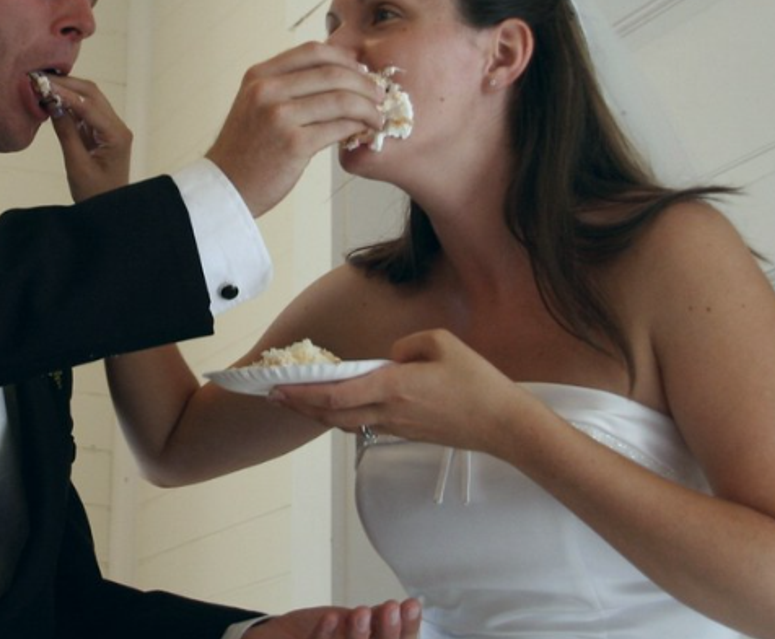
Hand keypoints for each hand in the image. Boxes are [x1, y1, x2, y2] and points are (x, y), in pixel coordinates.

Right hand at [47, 76, 131, 201]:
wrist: (110, 209)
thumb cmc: (95, 194)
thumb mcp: (77, 165)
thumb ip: (66, 133)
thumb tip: (52, 104)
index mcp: (116, 135)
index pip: (88, 105)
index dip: (64, 93)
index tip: (42, 84)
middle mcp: (118, 127)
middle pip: (91, 94)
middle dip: (66, 84)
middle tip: (39, 78)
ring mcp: (111, 128)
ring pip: (89, 99)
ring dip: (67, 91)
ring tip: (42, 85)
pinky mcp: (102, 132)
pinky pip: (85, 111)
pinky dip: (69, 104)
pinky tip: (51, 99)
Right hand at [206, 42, 385, 216]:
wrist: (225, 187)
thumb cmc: (246, 149)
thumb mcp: (255, 104)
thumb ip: (286, 86)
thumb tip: (335, 73)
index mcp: (259, 76)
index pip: (312, 51)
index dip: (344, 58)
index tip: (361, 70)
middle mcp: (267, 91)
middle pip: (332, 73)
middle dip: (364, 83)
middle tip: (380, 95)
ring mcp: (279, 117)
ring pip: (341, 100)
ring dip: (368, 107)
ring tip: (377, 116)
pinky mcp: (293, 145)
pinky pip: (339, 128)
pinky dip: (358, 127)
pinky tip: (364, 131)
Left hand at [246, 599, 420, 638]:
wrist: (292, 637)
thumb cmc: (334, 633)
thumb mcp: (361, 623)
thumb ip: (379, 619)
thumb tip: (406, 606)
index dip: (407, 628)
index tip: (411, 604)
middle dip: (387, 632)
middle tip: (392, 607)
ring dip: (356, 633)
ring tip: (361, 612)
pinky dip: (325, 634)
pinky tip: (331, 617)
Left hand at [269, 329, 536, 456]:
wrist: (503, 425)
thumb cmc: (477, 381)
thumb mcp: (442, 342)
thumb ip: (407, 344)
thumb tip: (389, 357)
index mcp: (393, 387)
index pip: (336, 394)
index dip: (302, 393)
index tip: (277, 387)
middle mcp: (388, 412)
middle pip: (330, 415)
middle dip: (297, 406)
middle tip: (272, 396)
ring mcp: (397, 426)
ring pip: (345, 423)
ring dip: (316, 413)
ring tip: (295, 401)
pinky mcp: (406, 433)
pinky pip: (364, 425)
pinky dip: (341, 416)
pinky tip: (336, 406)